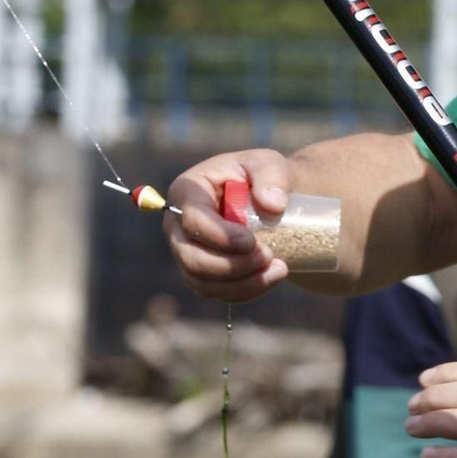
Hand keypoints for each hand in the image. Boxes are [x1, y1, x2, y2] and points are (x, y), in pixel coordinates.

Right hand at [163, 147, 292, 304]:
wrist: (264, 201)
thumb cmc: (260, 178)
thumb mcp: (268, 164)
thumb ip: (272, 176)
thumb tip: (273, 206)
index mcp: (186, 192)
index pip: (192, 219)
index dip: (219, 236)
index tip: (251, 241)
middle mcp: (178, 226)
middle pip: (192, 259)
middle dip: (232, 266)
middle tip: (268, 256)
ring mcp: (186, 253)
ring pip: (202, 282)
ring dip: (242, 283)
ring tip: (279, 269)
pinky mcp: (201, 274)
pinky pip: (216, 293)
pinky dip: (245, 291)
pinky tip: (271, 278)